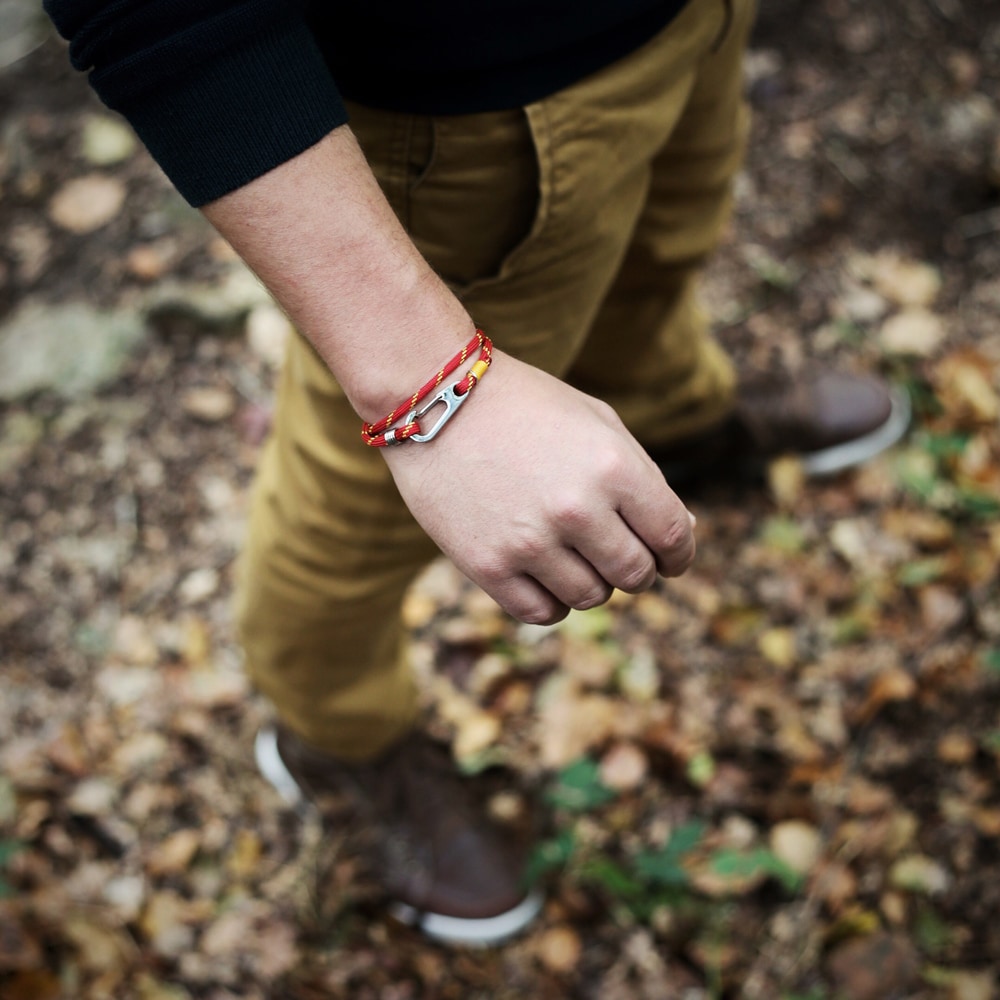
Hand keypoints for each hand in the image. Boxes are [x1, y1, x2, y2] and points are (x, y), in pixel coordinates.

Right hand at [382, 351, 695, 624]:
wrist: (436, 398)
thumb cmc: (526, 405)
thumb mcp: (597, 422)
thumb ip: (644, 477)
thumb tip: (681, 533)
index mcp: (614, 467)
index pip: (671, 536)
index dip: (679, 555)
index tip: (670, 560)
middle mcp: (576, 509)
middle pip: (635, 575)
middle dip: (637, 570)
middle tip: (618, 556)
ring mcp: (529, 542)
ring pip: (591, 597)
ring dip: (592, 582)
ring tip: (573, 554)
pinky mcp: (487, 565)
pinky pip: (543, 613)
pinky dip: (553, 600)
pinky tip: (545, 573)